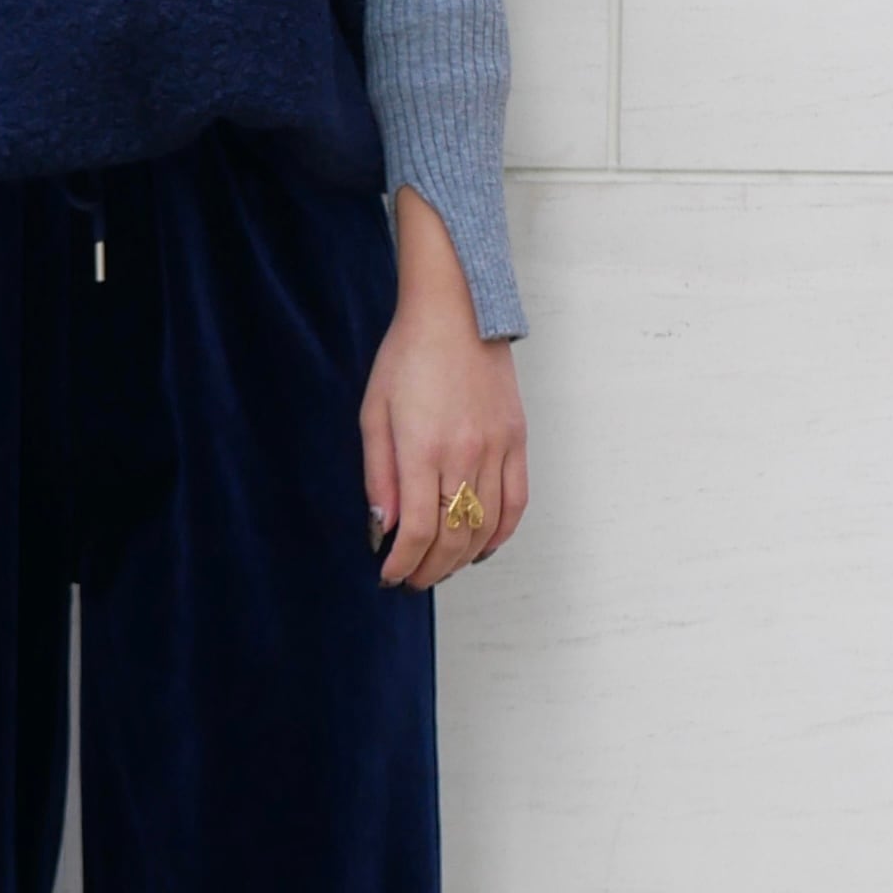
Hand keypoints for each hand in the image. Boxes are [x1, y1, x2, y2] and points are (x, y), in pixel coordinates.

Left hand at [360, 189, 527, 591]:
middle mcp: (464, 454)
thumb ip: (377, 475)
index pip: (417, 530)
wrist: (458, 312)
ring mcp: (497, 449)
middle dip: (430, 569)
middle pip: (453, 537)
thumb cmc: (407, 356)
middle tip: (412, 580)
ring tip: (440, 568)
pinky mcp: (518, 441)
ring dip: (462, 559)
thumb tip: (383, 529)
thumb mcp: (374, 413)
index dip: (403, 563)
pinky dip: (500, 535)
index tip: (390, 576)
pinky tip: (480, 548)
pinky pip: (516, 503)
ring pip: (486, 527)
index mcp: (423, 448)